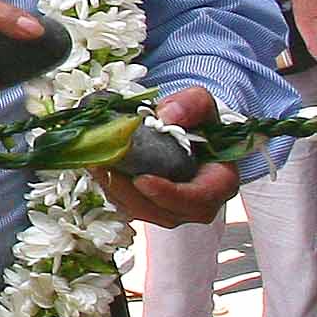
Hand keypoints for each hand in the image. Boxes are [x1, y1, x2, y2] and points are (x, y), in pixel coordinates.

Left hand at [94, 86, 237, 227]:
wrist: (187, 127)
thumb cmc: (198, 119)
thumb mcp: (200, 103)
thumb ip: (190, 105)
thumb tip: (166, 117)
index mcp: (219, 182)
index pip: (199, 200)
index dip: (169, 194)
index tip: (141, 180)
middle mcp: (198, 203)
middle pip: (166, 213)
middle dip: (133, 195)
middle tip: (107, 169)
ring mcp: (174, 208)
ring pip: (144, 213)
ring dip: (116, 192)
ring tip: (97, 164)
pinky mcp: (152, 206)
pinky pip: (131, 207)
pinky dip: (112, 190)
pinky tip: (98, 168)